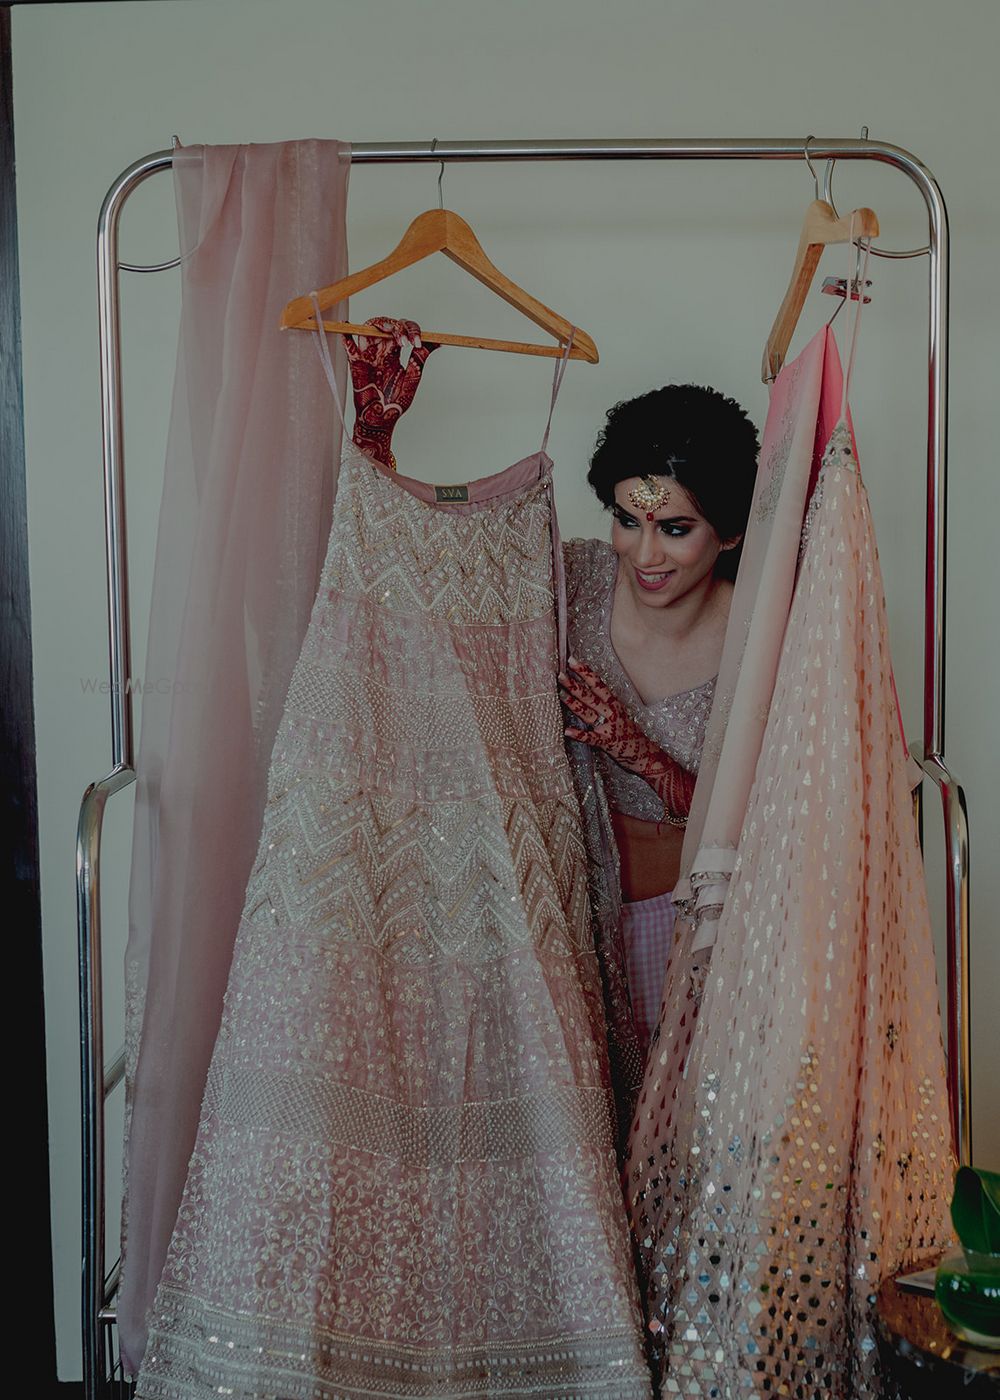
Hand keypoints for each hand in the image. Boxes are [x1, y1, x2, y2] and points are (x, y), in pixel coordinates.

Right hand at [345, 317, 436, 468]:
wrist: (381, 420)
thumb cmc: (395, 403)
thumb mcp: (412, 379)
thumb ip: (419, 359)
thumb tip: (437, 342)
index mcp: (396, 353)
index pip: (403, 330)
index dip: (411, 331)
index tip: (417, 343)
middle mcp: (381, 350)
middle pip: (387, 324)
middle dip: (397, 328)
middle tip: (405, 342)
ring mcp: (368, 355)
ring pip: (369, 329)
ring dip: (380, 326)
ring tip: (390, 334)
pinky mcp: (356, 363)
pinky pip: (349, 346)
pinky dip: (347, 336)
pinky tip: (349, 328)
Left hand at [559, 656, 694, 822]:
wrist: (645, 754)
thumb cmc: (630, 734)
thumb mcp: (620, 715)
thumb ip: (605, 705)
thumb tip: (588, 692)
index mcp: (615, 705)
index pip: (598, 685)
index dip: (586, 672)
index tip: (573, 661)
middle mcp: (612, 713)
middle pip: (590, 696)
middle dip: (575, 685)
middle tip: (561, 675)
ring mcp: (609, 727)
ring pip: (588, 713)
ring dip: (573, 703)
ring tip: (560, 694)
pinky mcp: (607, 743)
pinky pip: (591, 738)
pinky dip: (579, 734)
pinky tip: (567, 731)